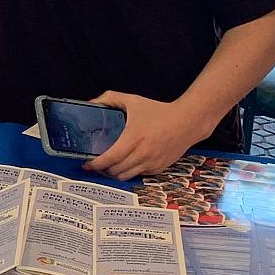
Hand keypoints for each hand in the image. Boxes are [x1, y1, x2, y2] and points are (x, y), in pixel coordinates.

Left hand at [83, 91, 209, 179]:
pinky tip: (126, 163)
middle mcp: (142, 153)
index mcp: (133, 138)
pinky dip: (129, 172)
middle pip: (115, 171)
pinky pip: (139, 175)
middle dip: (102, 169)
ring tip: (108, 166)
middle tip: (95, 164)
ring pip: (126, 176)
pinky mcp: (158, 168)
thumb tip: (91, 102)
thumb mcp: (133, 100)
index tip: (86, 163)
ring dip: (114, 173)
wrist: (188, 121)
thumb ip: (110, 98)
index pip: (110, 158)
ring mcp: (151, 163)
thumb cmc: (160, 111)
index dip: (95, 164)